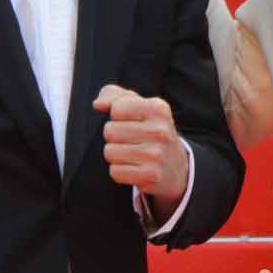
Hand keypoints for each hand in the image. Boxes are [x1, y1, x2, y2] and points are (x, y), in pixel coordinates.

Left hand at [93, 83, 186, 200]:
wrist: (175, 167)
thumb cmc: (149, 130)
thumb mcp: (138, 107)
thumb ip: (114, 96)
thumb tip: (98, 105)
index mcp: (158, 109)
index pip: (116, 109)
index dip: (117, 117)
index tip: (132, 122)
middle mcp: (160, 131)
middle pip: (109, 131)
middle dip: (115, 138)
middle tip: (132, 141)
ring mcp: (157, 155)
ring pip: (110, 152)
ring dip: (116, 156)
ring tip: (133, 155)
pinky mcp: (151, 176)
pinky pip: (115, 172)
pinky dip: (120, 172)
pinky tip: (135, 169)